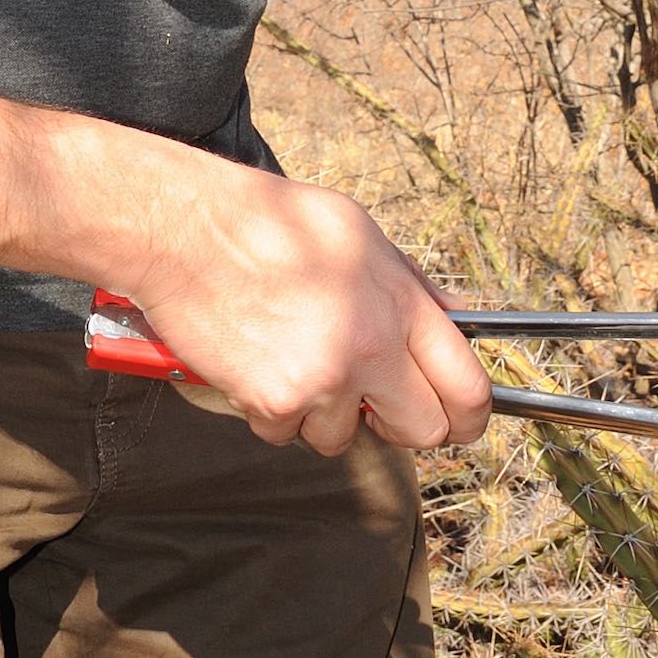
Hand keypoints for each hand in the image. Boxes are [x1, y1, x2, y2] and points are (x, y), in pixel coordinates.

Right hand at [118, 169, 491, 455]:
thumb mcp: (359, 233)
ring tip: (295, 356)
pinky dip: (272, 409)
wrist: (187, 230)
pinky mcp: (273, 402)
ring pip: (344, 437)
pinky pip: (286, 433)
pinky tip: (259, 361)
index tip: (460, 422)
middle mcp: (370, 346)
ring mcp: (322, 380)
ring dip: (323, 412)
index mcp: (399, 303)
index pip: (468, 387)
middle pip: (423, 431)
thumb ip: (410, 285)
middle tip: (372, 399)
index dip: (470, 417)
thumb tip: (453, 320)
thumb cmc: (270, 220)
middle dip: (400, 423)